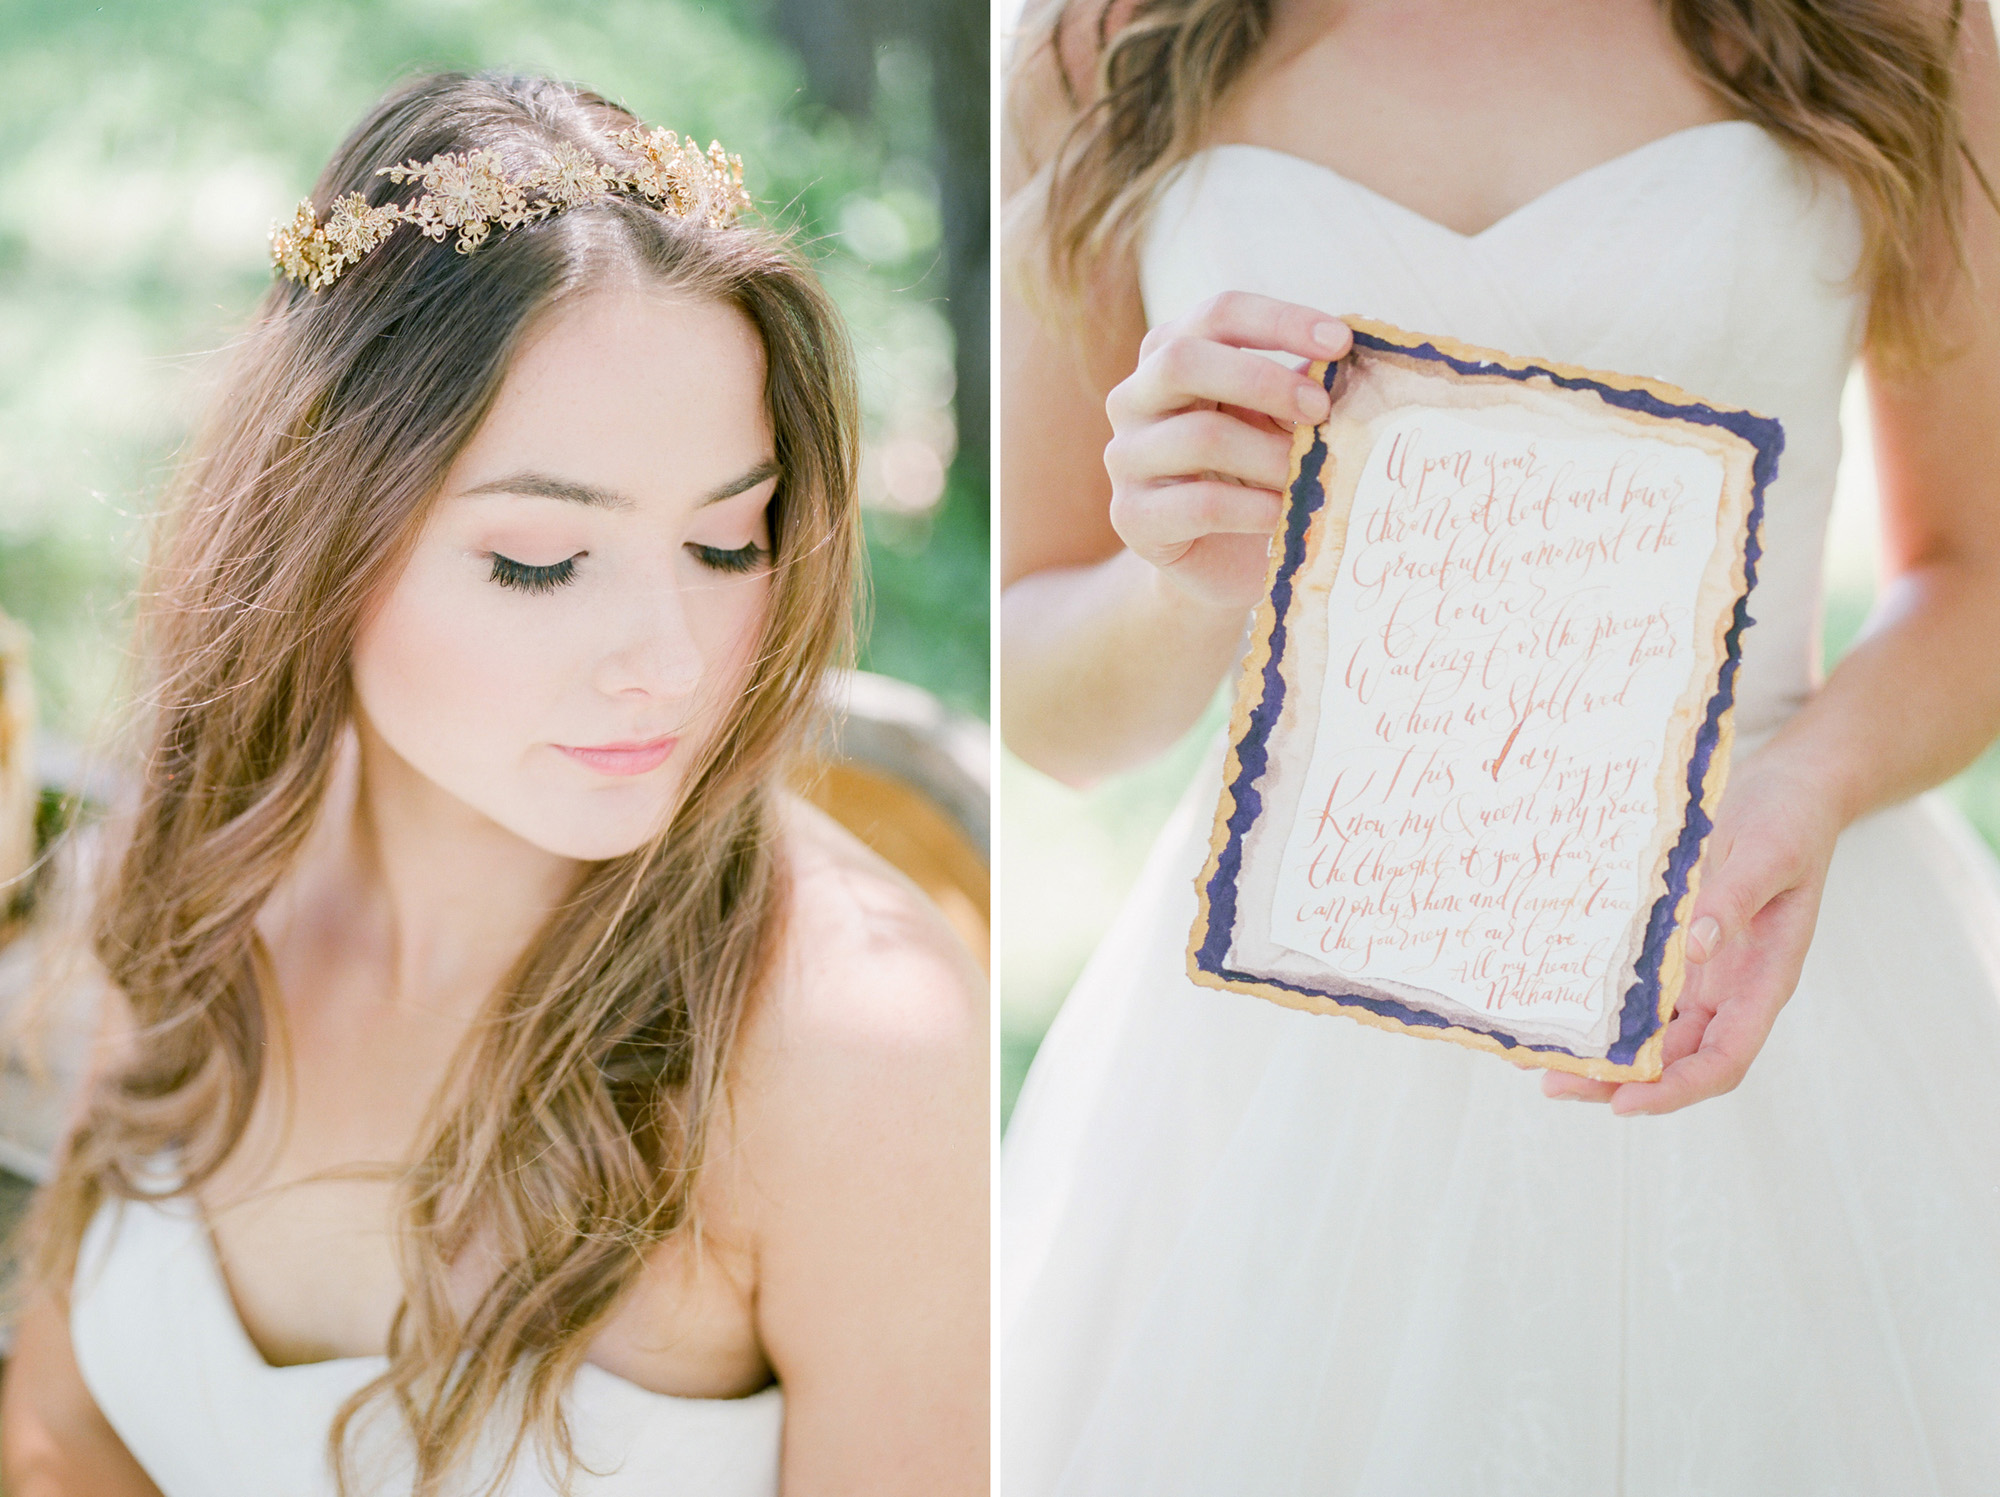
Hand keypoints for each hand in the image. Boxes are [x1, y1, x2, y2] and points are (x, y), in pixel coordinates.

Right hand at [1103, 292, 1349, 612]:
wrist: (1223, 560)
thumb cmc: (1258, 476)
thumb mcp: (1281, 420)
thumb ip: (1303, 386)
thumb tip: (1357, 360)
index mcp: (1170, 355)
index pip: (1218, 314)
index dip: (1281, 321)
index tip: (1342, 342)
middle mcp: (1133, 398)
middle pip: (1184, 361)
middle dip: (1264, 381)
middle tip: (1321, 409)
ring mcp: (1126, 457)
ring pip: (1199, 436)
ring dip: (1270, 455)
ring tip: (1307, 476)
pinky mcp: (1131, 516)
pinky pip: (1200, 503)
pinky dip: (1254, 508)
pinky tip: (1283, 514)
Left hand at [1542, 746, 1845, 1113]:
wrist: (1787, 790)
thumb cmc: (1789, 821)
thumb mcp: (1769, 853)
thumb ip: (1735, 899)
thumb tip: (1697, 948)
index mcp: (1764, 981)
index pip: (1724, 1059)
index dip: (1678, 1089)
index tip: (1627, 1103)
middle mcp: (1730, 988)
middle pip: (1676, 1059)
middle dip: (1621, 1081)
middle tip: (1554, 1083)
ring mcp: (1702, 972)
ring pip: (1652, 1034)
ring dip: (1605, 1054)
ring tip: (1543, 1061)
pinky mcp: (1675, 948)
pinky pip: (1638, 991)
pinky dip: (1604, 1010)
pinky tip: (1558, 1009)